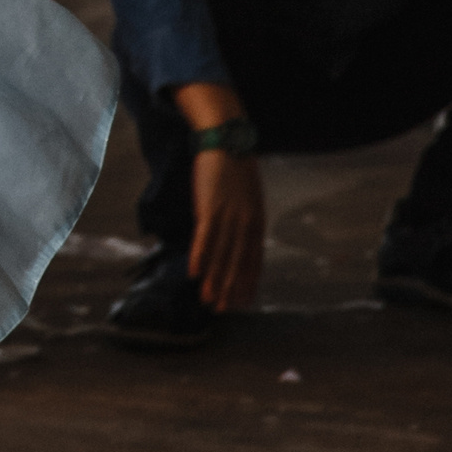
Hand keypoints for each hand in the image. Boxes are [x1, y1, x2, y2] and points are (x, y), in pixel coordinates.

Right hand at [187, 148, 265, 312]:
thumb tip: (240, 236)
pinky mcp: (210, 207)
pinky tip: (195, 274)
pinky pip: (205, 238)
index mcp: (257, 222)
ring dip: (214, 281)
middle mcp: (245, 223)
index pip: (254, 260)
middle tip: (222, 310)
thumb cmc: (236, 166)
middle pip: (237, 263)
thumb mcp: (249, 196)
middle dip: (230, 288)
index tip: (243, 302)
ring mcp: (228, 217)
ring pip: (221, 256)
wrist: (227, 140)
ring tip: (207, 301)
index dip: (248, 282)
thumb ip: (245, 217)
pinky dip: (200, 257)